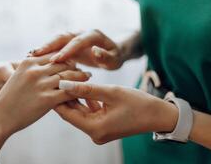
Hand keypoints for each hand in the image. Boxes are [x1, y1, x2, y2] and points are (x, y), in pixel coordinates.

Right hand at [0, 54, 91, 136]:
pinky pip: (68, 92)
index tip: (73, 62)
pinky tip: (84, 91)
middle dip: (75, 66)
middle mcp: (35, 71)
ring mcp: (41, 85)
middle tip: (84, 69)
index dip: (65, 58)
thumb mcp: (19, 76)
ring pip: (68, 76)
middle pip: (62, 64)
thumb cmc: (9, 98)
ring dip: (80, 76)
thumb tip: (51, 66)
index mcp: (28, 62)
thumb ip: (34, 69)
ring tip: (88, 77)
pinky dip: (78, 91)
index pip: (53, 55)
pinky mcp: (47, 99)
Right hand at [31, 30, 122, 69]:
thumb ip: (106, 56)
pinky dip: (45, 51)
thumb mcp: (114, 59)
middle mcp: (81, 33)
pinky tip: (33, 59)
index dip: (67, 50)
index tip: (56, 60)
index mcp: (93, 35)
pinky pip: (55, 46)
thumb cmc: (115, 57)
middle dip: (49, 45)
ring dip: (44, 47)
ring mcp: (73, 37)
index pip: (78, 41)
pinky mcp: (68, 44)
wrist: (113, 51)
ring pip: (56, 40)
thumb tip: (94, 51)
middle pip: (63, 37)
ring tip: (29, 56)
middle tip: (35, 55)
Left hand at [55, 81, 177, 144]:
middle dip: (66, 96)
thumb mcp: (110, 92)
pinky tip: (84, 88)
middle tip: (60, 78)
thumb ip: (86, 88)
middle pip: (72, 113)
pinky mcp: (104, 125)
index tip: (52, 82)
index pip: (66, 113)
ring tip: (70, 79)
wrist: (159, 115)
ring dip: (76, 97)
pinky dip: (86, 101)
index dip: (57, 97)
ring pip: (80, 112)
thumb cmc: (138, 103)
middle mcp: (94, 133)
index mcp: (95, 128)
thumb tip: (63, 83)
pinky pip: (90, 112)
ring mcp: (99, 130)